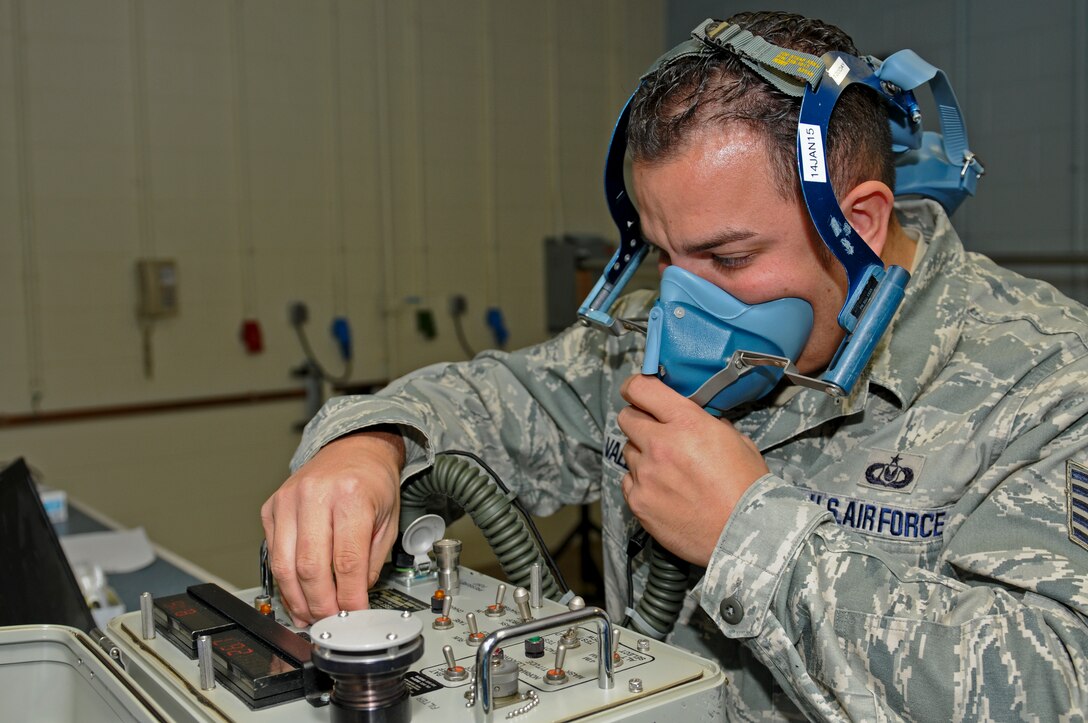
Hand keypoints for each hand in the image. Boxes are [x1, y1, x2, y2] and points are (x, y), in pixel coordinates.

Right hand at [261, 429, 404, 624]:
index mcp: (352, 496)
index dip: (349, 596)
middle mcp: (316, 494)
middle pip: (311, 566)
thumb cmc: (373, 483)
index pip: (347, 560)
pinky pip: (273, 554)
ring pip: (285, 564)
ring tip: (310, 616)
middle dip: (321, 604)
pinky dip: (284, 580)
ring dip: (297, 599)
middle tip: (330, 621)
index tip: (354, 614)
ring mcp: (288, 500)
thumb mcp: (388, 520)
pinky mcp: (271, 507)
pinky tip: (295, 595)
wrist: (354, 449)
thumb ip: (371, 561)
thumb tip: (354, 599)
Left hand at [618, 374, 767, 565]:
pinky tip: (663, 492)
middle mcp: (660, 444)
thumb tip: (698, 419)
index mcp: (687, 423)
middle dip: (639, 422)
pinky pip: (629, 481)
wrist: (745, 535)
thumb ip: (711, 424)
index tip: (635, 391)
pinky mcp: (638, 501)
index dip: (635, 387)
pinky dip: (641, 483)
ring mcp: (646, 474)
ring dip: (643, 455)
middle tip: (655, 434)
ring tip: (668, 472)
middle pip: (626, 418)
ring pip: (628, 451)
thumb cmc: (748, 489)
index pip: (641, 389)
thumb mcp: (738, 442)